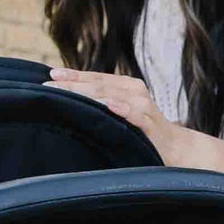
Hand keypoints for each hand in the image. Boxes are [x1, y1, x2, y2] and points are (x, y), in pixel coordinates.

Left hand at [48, 70, 199, 166]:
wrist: (174, 148)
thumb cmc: (142, 132)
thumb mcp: (119, 115)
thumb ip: (101, 106)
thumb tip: (69, 103)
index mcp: (125, 86)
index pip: (94, 78)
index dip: (73, 76)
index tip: (50, 75)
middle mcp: (134, 90)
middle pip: (99, 85)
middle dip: (73, 85)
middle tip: (49, 86)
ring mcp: (144, 105)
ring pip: (113, 95)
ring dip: (89, 94)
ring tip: (68, 92)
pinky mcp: (152, 123)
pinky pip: (135, 115)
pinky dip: (123, 109)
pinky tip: (108, 105)